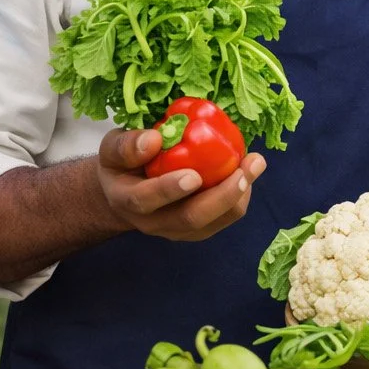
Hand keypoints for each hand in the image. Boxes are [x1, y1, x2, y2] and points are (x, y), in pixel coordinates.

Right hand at [97, 128, 265, 240]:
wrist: (127, 190)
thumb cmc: (123, 163)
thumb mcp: (114, 148)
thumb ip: (127, 145)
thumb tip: (154, 140)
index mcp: (126, 199)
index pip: (145, 199)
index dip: (168, 189)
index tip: (192, 176)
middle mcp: (152, 221)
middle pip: (189, 218)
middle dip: (222, 195)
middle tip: (245, 169)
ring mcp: (176, 229)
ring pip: (213, 221)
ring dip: (239, 195)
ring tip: (255, 163)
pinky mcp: (198, 229)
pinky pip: (224, 218)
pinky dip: (241, 195)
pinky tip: (249, 170)